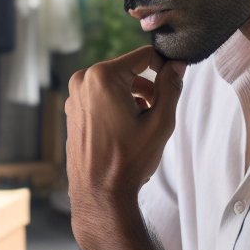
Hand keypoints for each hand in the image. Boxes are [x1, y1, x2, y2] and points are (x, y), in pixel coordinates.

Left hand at [65, 46, 183, 244]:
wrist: (99, 193)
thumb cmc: (128, 160)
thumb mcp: (160, 122)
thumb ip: (171, 87)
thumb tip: (177, 65)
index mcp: (102, 77)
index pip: (144, 56)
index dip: (164, 67)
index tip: (172, 85)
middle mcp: (82, 81)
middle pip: (128, 70)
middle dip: (147, 88)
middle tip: (156, 113)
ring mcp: (74, 97)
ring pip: (115, 85)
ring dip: (133, 98)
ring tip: (142, 125)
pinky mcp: (72, 111)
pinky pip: (101, 98)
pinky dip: (117, 107)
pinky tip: (125, 131)